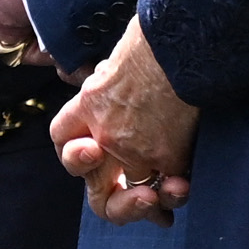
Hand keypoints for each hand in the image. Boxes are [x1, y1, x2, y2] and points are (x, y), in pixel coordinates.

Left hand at [51, 19, 196, 225]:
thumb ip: (109, 80)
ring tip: (162, 206)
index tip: (94, 152)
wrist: (178, 45)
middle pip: (93, 184)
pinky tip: (184, 187)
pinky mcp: (166, 158)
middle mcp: (103, 135)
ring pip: (133, 196)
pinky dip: (179, 190)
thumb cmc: (153, 41)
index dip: (76, 149)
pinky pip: (170, 187)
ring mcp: (133, 151)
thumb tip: (111, 77)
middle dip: (114, 202)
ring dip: (148, 205)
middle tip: (136, 201)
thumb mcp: (117, 59)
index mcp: (87, 106)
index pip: (64, 137)